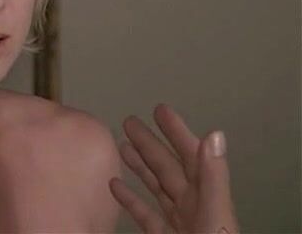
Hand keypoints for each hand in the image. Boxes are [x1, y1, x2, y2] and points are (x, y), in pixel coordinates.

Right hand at [109, 104, 239, 233]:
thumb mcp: (216, 211)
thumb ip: (213, 176)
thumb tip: (214, 135)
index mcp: (206, 195)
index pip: (190, 155)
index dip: (176, 131)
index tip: (160, 109)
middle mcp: (193, 205)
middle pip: (167, 167)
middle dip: (149, 143)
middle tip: (130, 121)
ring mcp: (178, 221)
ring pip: (156, 186)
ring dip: (140, 165)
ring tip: (123, 145)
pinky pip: (144, 214)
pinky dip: (129, 198)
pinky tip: (116, 185)